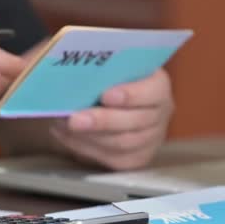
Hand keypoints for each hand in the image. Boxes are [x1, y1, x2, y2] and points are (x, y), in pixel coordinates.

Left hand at [50, 69, 173, 169]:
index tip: (106, 95)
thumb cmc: (105, 76)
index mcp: (157, 84)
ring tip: (64, 125)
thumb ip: (97, 67)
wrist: (104, 97)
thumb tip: (71, 71)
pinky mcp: (134, 157)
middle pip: (136, 121)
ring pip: (123, 143)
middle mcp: (160, 112)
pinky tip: (64, 134)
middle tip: (74, 119)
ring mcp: (150, 138)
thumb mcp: (106, 65)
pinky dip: (84, 146)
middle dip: (102, 121)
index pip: (153, 91)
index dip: (131, 94)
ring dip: (90, 136)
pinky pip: (111, 157)